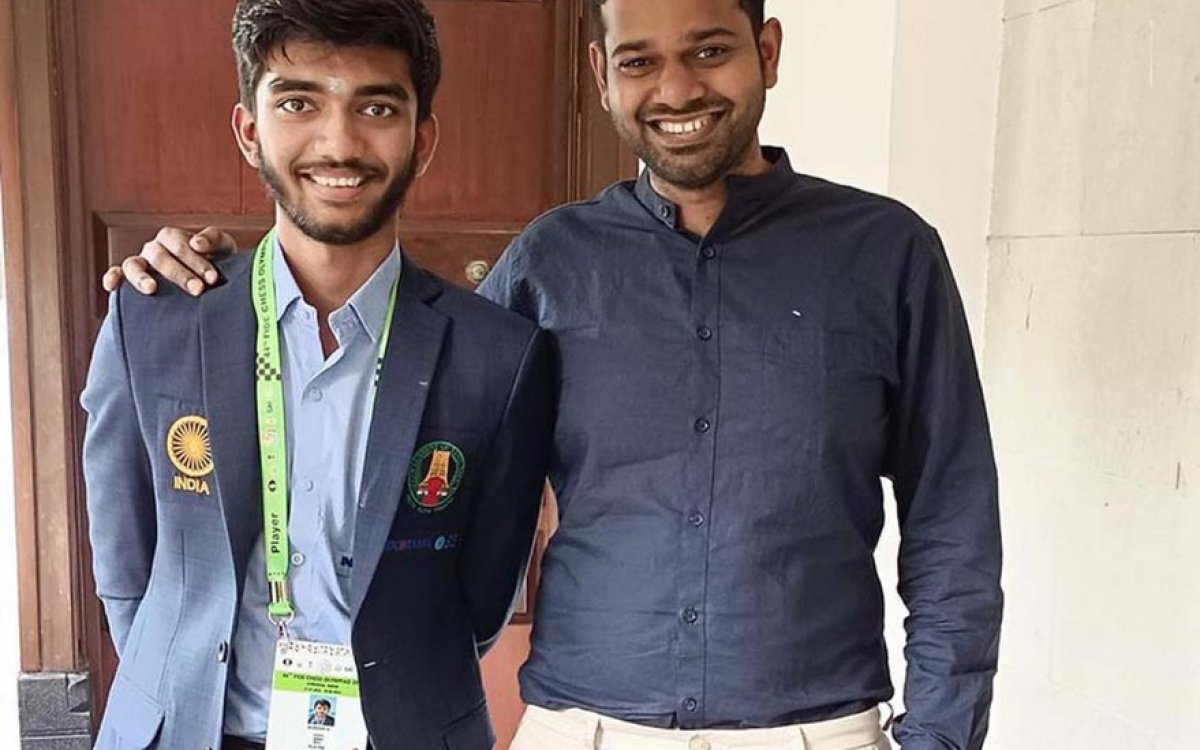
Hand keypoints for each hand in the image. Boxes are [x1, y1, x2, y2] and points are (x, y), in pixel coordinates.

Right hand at [101, 226, 235, 295]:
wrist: (209, 283)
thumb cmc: (217, 263)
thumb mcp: (223, 248)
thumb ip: (214, 239)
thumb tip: (197, 243)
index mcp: (173, 238)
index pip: (181, 245)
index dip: (197, 261)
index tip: (213, 278)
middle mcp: (154, 248)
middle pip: (160, 256)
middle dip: (180, 273)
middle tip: (198, 289)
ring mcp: (141, 262)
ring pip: (133, 264)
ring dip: (141, 276)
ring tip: (152, 289)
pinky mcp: (131, 278)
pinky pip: (117, 274)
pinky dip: (112, 277)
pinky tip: (111, 287)